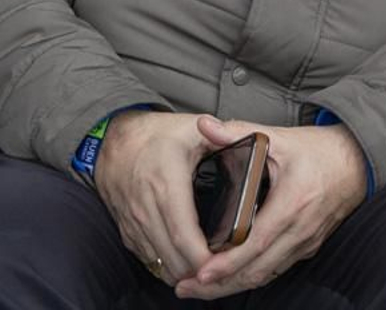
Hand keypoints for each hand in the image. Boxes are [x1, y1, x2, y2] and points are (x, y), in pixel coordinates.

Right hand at [94, 111, 217, 286]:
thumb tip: (254, 141)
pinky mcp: (128, 231)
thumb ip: (224, 136)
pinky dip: (169, 267)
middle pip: (173, 256)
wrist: (114, 143)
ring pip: (160, 262)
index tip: (226, 263)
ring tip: (212, 271)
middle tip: (227, 270)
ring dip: (185, 272)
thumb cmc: (157, 135)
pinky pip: (148, 259)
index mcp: (166, 184)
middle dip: (201, 271)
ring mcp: (134, 223)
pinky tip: (189, 266)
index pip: (184, 233)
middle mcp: (146, 208)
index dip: (204, 256)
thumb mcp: (192, 128)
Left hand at [174, 115, 366, 299]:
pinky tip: (231, 278)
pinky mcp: (310, 245)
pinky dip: (252, 277)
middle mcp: (302, 227)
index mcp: (293, 202)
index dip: (228, 263)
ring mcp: (307, 240)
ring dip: (234, 285)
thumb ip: (239, 132)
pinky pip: (278, 269)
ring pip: (267, 275)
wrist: (359, 161)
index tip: (200, 274)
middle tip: (186, 288)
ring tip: (201, 289)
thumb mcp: (279, 138)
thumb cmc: (319, 150)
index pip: (257, 242)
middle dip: (220, 285)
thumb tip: (205, 125)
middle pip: (258, 269)